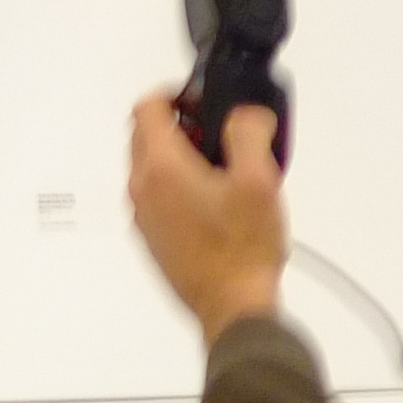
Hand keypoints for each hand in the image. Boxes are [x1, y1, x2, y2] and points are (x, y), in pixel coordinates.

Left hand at [126, 95, 286, 341]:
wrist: (233, 306)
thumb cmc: (242, 251)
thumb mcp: (260, 181)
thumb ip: (249, 134)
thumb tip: (246, 113)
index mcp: (162, 166)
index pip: (148, 107)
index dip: (175, 95)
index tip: (201, 103)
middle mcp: (142, 187)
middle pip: (146, 136)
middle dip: (180, 128)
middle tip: (219, 140)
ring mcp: (143, 215)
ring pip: (151, 168)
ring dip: (180, 160)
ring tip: (223, 177)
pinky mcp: (152, 238)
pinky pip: (157, 198)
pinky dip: (178, 190)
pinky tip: (215, 209)